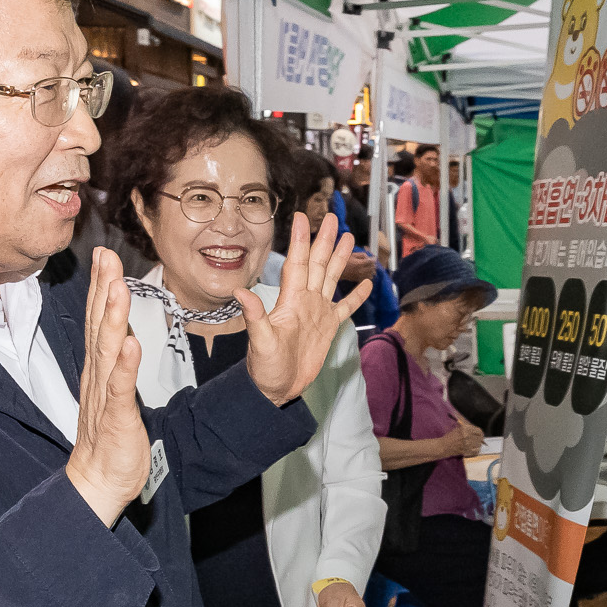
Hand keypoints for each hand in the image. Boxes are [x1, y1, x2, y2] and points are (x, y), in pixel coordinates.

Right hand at [66, 247, 151, 525]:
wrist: (99, 480)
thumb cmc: (110, 437)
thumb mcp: (114, 391)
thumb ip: (115, 362)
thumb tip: (120, 333)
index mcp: (98, 369)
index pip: (98, 321)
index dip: (101, 287)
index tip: (104, 256)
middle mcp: (97, 376)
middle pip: (98, 325)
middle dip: (103, 289)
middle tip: (105, 257)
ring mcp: (104, 395)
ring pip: (107, 349)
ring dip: (112, 317)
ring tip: (117, 288)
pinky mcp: (116, 416)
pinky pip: (120, 387)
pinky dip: (124, 365)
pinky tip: (129, 343)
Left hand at [242, 212, 371, 406]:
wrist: (276, 388)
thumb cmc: (265, 367)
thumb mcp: (260, 341)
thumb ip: (255, 316)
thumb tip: (240, 292)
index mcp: (291, 300)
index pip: (297, 263)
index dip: (300, 241)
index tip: (302, 217)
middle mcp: (305, 301)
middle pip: (317, 264)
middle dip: (325, 241)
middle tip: (332, 219)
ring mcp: (318, 313)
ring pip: (331, 279)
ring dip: (340, 259)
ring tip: (349, 239)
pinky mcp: (328, 328)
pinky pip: (345, 308)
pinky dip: (356, 296)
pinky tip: (366, 284)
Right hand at [343, 251, 378, 290]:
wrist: (336, 272)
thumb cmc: (344, 261)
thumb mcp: (352, 254)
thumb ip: (361, 254)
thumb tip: (369, 257)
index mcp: (359, 264)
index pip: (371, 262)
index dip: (374, 259)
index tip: (374, 258)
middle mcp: (360, 271)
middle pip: (372, 268)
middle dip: (373, 264)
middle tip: (370, 262)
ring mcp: (360, 276)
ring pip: (371, 274)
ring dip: (372, 270)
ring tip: (369, 267)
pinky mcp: (358, 280)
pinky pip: (368, 279)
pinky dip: (369, 275)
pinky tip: (366, 273)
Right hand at [443, 418, 485, 459]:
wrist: (443, 446)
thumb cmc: (450, 437)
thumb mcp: (458, 429)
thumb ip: (467, 428)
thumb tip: (477, 431)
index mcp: (465, 429)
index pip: (479, 431)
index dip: (480, 433)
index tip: (480, 435)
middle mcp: (466, 436)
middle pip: (480, 438)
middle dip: (479, 440)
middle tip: (478, 441)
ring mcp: (466, 444)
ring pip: (479, 445)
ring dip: (477, 445)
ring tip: (474, 445)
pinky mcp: (465, 451)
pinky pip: (476, 452)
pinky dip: (476, 451)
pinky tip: (473, 450)